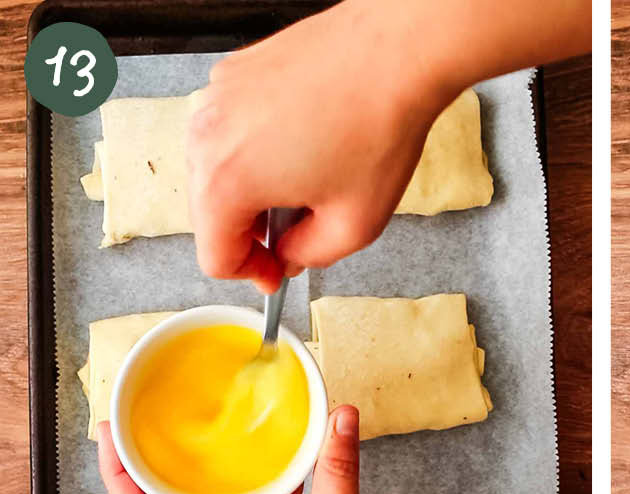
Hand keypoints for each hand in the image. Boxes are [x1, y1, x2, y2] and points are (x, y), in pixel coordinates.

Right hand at [186, 0, 457, 292]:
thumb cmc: (377, 131)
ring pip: (216, 168)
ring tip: (308, 183)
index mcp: (224, 184)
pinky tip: (306, 143)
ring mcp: (214, 98)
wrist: (394, 53)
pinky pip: (231, 128)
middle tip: (297, 233)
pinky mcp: (233, 72)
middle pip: (208, 212)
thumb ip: (308, 255)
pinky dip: (257, 147)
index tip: (277, 270)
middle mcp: (204, 137)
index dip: (252, 274)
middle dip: (250, 233)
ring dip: (252, 188)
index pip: (214, 257)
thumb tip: (288, 253)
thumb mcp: (354, 225)